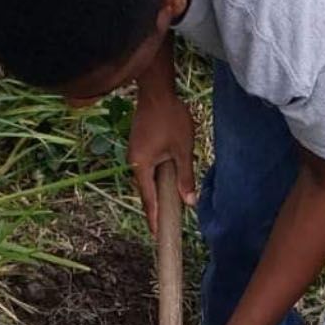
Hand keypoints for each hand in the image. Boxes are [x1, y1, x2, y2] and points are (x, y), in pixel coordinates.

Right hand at [128, 89, 196, 235]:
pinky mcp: (138, 145)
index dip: (153, 217)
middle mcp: (133, 161)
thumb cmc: (171, 118)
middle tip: (162, 226)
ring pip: (146, 179)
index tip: (156, 234)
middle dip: (154, 207)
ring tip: (166, 207)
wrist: (156, 91)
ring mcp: (134, 152)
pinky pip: (146, 168)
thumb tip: (190, 202)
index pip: (148, 198)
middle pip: (145, 191)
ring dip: (156, 192)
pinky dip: (155, 178)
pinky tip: (164, 182)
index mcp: (141, 165)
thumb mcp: (183, 149)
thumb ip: (186, 177)